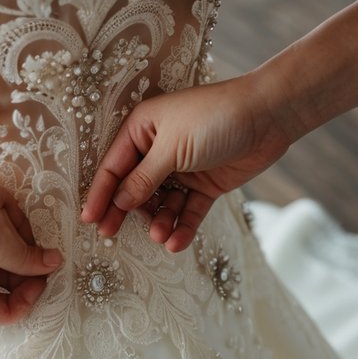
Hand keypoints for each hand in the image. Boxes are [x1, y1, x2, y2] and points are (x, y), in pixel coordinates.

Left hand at [0, 165, 61, 325]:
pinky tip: (14, 308)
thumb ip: (23, 252)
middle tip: (43, 285)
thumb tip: (54, 261)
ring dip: (15, 297)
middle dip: (26, 278)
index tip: (50, 266)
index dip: (33, 255)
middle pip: (4, 269)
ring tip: (32, 296)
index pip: (16, 240)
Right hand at [81, 71, 294, 250]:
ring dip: (158, 221)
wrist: (268, 116)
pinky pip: (187, 210)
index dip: (101, 193)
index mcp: (142, 129)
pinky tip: (176, 242)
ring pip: (161, 203)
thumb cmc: (215, 118)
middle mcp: (158, 149)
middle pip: (134, 188)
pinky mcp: (205, 184)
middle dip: (125, 212)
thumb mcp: (172, 148)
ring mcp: (182, 168)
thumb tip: (118, 202)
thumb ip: (144, 178)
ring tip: (159, 235)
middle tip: (111, 236)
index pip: (114, 166)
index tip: (89, 220)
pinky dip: (181, 226)